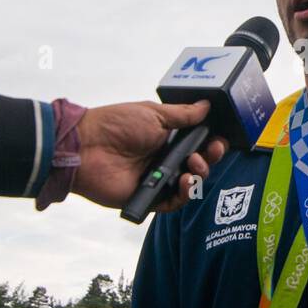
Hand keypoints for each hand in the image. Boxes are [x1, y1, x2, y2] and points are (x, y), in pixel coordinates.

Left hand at [71, 100, 227, 210]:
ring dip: (199, 175)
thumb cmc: (116, 125)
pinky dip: (184, 194)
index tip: (219, 140)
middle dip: (210, 158)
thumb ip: (183, 114)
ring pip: (190, 184)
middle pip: (198, 164)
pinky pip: (174, 202)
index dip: (211, 143)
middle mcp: (164, 158)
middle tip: (211, 151)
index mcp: (166, 137)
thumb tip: (206, 106)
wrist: (87, 147)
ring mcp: (157, 179)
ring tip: (192, 166)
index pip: (197, 143)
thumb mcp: (153, 114)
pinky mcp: (150, 198)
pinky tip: (185, 182)